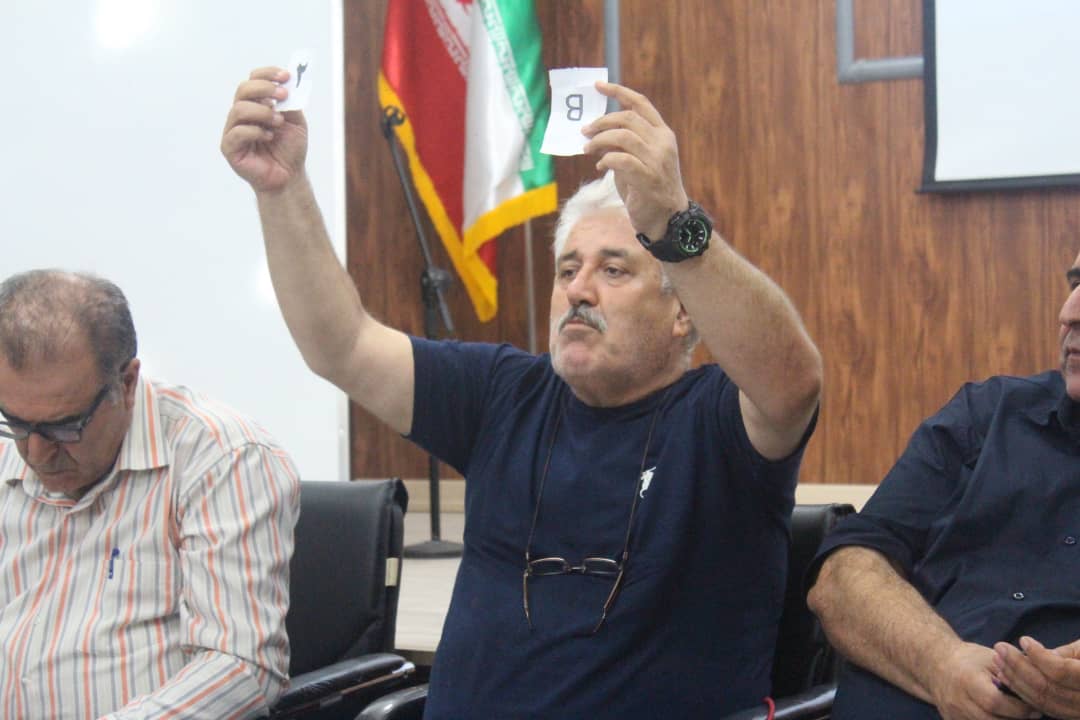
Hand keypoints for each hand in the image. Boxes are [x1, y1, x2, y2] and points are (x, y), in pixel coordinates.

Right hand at [221, 67, 308, 192]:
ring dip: (262, 112)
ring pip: (239, 109)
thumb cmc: (289, 149)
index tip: (286, 76)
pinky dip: (255, 131)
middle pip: (243, 89)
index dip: (268, 74)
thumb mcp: (296, 122)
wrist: (289, 176)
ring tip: (278, 122)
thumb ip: (291, 102)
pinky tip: (269, 137)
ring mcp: (233, 130)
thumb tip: (289, 82)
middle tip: (283, 95)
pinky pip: (237, 132)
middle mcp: (241, 114)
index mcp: (255, 105)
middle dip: (264, 88)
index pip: (253, 80)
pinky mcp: (229, 147)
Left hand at [581, 82, 688, 242]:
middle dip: (601, 121)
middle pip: (627, 117)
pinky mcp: (648, 178)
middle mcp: (662, 142)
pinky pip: (621, 160)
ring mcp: (657, 160)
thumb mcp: (638, 160)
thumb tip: (597, 134)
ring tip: (588, 149)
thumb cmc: (648, 189)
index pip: (640, 103)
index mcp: (663, 133)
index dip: (618, 92)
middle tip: (585, 131)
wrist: (667, 219)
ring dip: (600, 140)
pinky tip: (600, 166)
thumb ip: (623, 145)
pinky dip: (606, 159)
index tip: (598, 86)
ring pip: (623, 136)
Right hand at [930, 641, 1040, 719]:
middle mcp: (956, 699)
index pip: (995, 702)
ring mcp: (952, 713)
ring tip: (1015, 715)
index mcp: (967, 679)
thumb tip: (1038, 684)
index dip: (1018, 708)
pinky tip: (1000, 716)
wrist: (937, 663)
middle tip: (1031, 715)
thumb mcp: (990, 658)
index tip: (1034, 707)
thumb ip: (1011, 672)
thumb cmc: (969, 659)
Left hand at [994, 636, 1079, 717]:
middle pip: (1047, 688)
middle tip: (1000, 647)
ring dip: (1015, 680)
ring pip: (1043, 701)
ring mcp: (1079, 713)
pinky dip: (1023, 693)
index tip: (1023, 639)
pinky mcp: (1071, 716)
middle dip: (1018, 667)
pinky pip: (1045, 708)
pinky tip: (1007, 677)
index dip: (1039, 656)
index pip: (1061, 672)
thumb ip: (1066, 654)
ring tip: (998, 659)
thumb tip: (1036, 653)